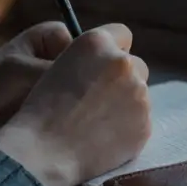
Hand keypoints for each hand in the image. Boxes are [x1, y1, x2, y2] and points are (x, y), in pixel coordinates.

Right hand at [0, 24, 151, 185]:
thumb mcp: (59, 65)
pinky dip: (127, 128)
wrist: (44, 151)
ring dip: (126, 104)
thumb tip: (115, 63)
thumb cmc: (42, 109)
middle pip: (137, 65)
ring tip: (95, 122)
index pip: (122, 34)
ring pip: (139, 95)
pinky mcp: (145, 123)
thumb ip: (91, 58)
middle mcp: (122, 63)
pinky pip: (140, 121)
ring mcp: (138, 94)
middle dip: (124, 78)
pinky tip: (102, 137)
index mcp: (96, 42)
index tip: (102, 67)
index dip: (112, 50)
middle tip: (99, 99)